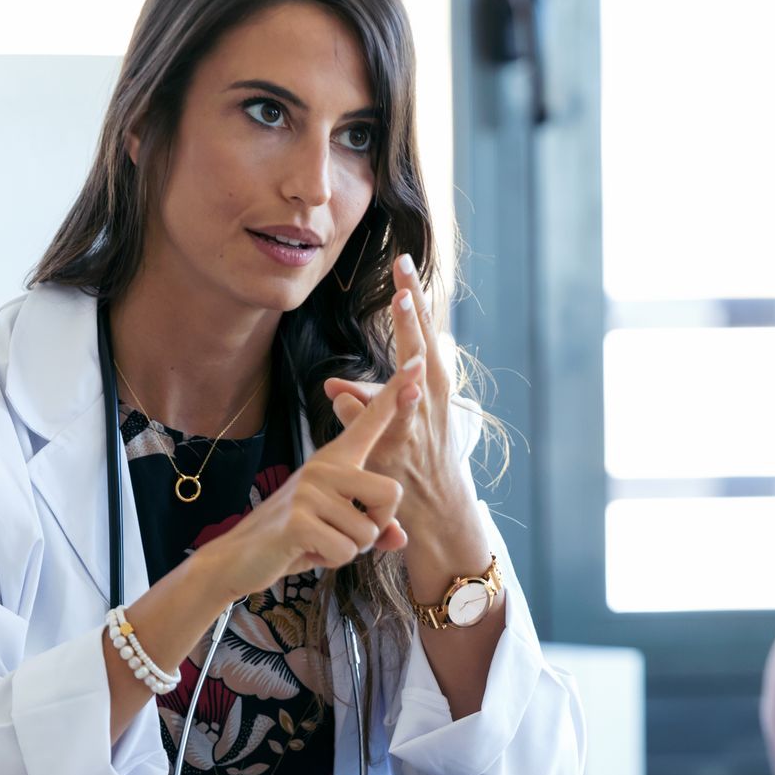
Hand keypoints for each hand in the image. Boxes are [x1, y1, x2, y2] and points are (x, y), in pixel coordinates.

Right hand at [194, 355, 422, 599]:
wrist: (240, 556)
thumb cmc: (297, 538)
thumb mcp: (340, 529)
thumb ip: (375, 529)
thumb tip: (401, 538)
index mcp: (337, 458)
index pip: (372, 419)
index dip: (396, 392)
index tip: (417, 360)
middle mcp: (325, 465)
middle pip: (392, 493)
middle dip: (376, 526)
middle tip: (343, 533)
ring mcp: (310, 489)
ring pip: (368, 531)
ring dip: (350, 549)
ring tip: (319, 541)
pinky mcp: (299, 518)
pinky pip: (345, 550)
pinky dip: (331, 561)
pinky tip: (306, 551)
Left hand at [321, 254, 478, 539]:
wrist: (439, 513)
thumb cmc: (419, 460)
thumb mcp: (401, 423)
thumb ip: (367, 401)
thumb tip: (334, 386)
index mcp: (432, 385)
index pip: (422, 332)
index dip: (412, 299)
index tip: (401, 261)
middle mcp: (430, 399)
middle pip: (421, 347)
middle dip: (413, 312)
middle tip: (403, 280)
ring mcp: (415, 425)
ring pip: (409, 382)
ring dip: (406, 352)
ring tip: (402, 318)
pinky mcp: (397, 453)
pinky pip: (378, 426)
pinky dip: (364, 409)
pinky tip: (343, 394)